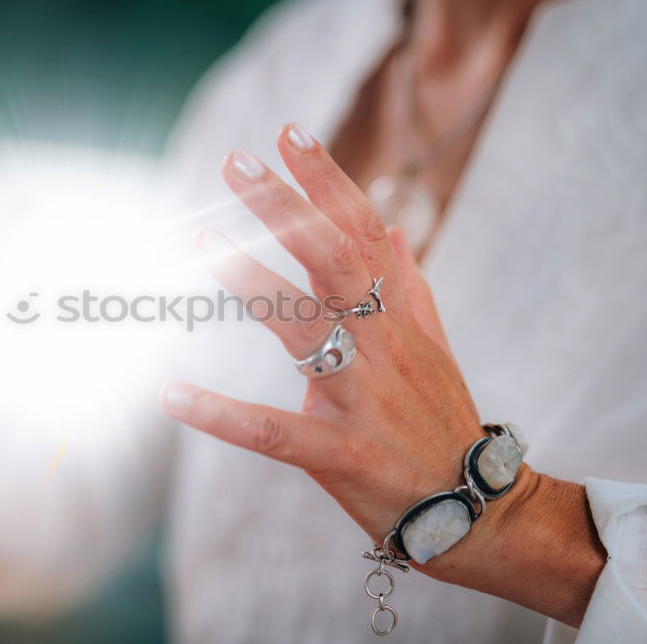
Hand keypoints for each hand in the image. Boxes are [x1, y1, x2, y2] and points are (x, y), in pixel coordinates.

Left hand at [160, 123, 604, 625]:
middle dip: (285, 207)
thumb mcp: (433, 347)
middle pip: (332, 260)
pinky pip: (273, 432)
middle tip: (236, 162)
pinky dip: (221, 415)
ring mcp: (362, 398)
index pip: (363, 232)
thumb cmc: (441, 422)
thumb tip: (395, 231)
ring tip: (199, 244)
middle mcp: (382, 346)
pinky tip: (172, 396)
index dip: (327, 181)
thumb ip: (411, 287)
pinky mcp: (341, 453)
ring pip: (303, 326)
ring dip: (249, 280)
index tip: (289, 134)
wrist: (474, 511)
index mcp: (398, 318)